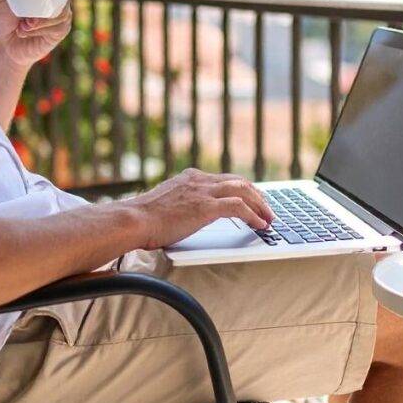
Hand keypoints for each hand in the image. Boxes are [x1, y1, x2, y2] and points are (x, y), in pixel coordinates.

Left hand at [0, 0, 73, 69]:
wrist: (3, 45)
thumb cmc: (3, 18)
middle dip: (49, 3)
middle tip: (28, 17)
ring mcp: (61, 15)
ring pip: (61, 12)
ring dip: (40, 21)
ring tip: (22, 26)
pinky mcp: (61, 30)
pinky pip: (58, 26)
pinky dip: (41, 29)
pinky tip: (26, 32)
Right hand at [128, 169, 274, 249]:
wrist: (134, 220)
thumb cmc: (143, 219)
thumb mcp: (165, 204)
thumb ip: (178, 204)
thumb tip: (183, 215)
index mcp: (189, 178)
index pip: (222, 179)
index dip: (240, 188)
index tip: (250, 197)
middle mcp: (198, 180)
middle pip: (237, 181)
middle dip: (256, 194)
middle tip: (266, 208)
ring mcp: (203, 192)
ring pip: (242, 191)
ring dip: (260, 205)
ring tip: (269, 217)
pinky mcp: (206, 207)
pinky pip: (238, 207)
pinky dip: (253, 215)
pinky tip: (260, 225)